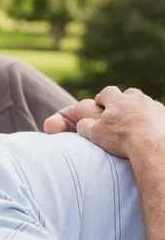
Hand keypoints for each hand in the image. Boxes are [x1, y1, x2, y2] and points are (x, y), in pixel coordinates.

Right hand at [46, 86, 164, 157]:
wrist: (153, 147)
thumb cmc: (122, 139)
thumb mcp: (95, 134)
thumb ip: (85, 126)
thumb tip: (81, 124)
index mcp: (118, 100)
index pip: (107, 92)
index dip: (102, 98)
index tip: (100, 106)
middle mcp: (137, 99)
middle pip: (129, 94)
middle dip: (123, 101)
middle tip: (119, 114)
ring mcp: (153, 106)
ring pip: (144, 103)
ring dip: (139, 110)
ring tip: (135, 124)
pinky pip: (157, 114)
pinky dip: (152, 119)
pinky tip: (149, 131)